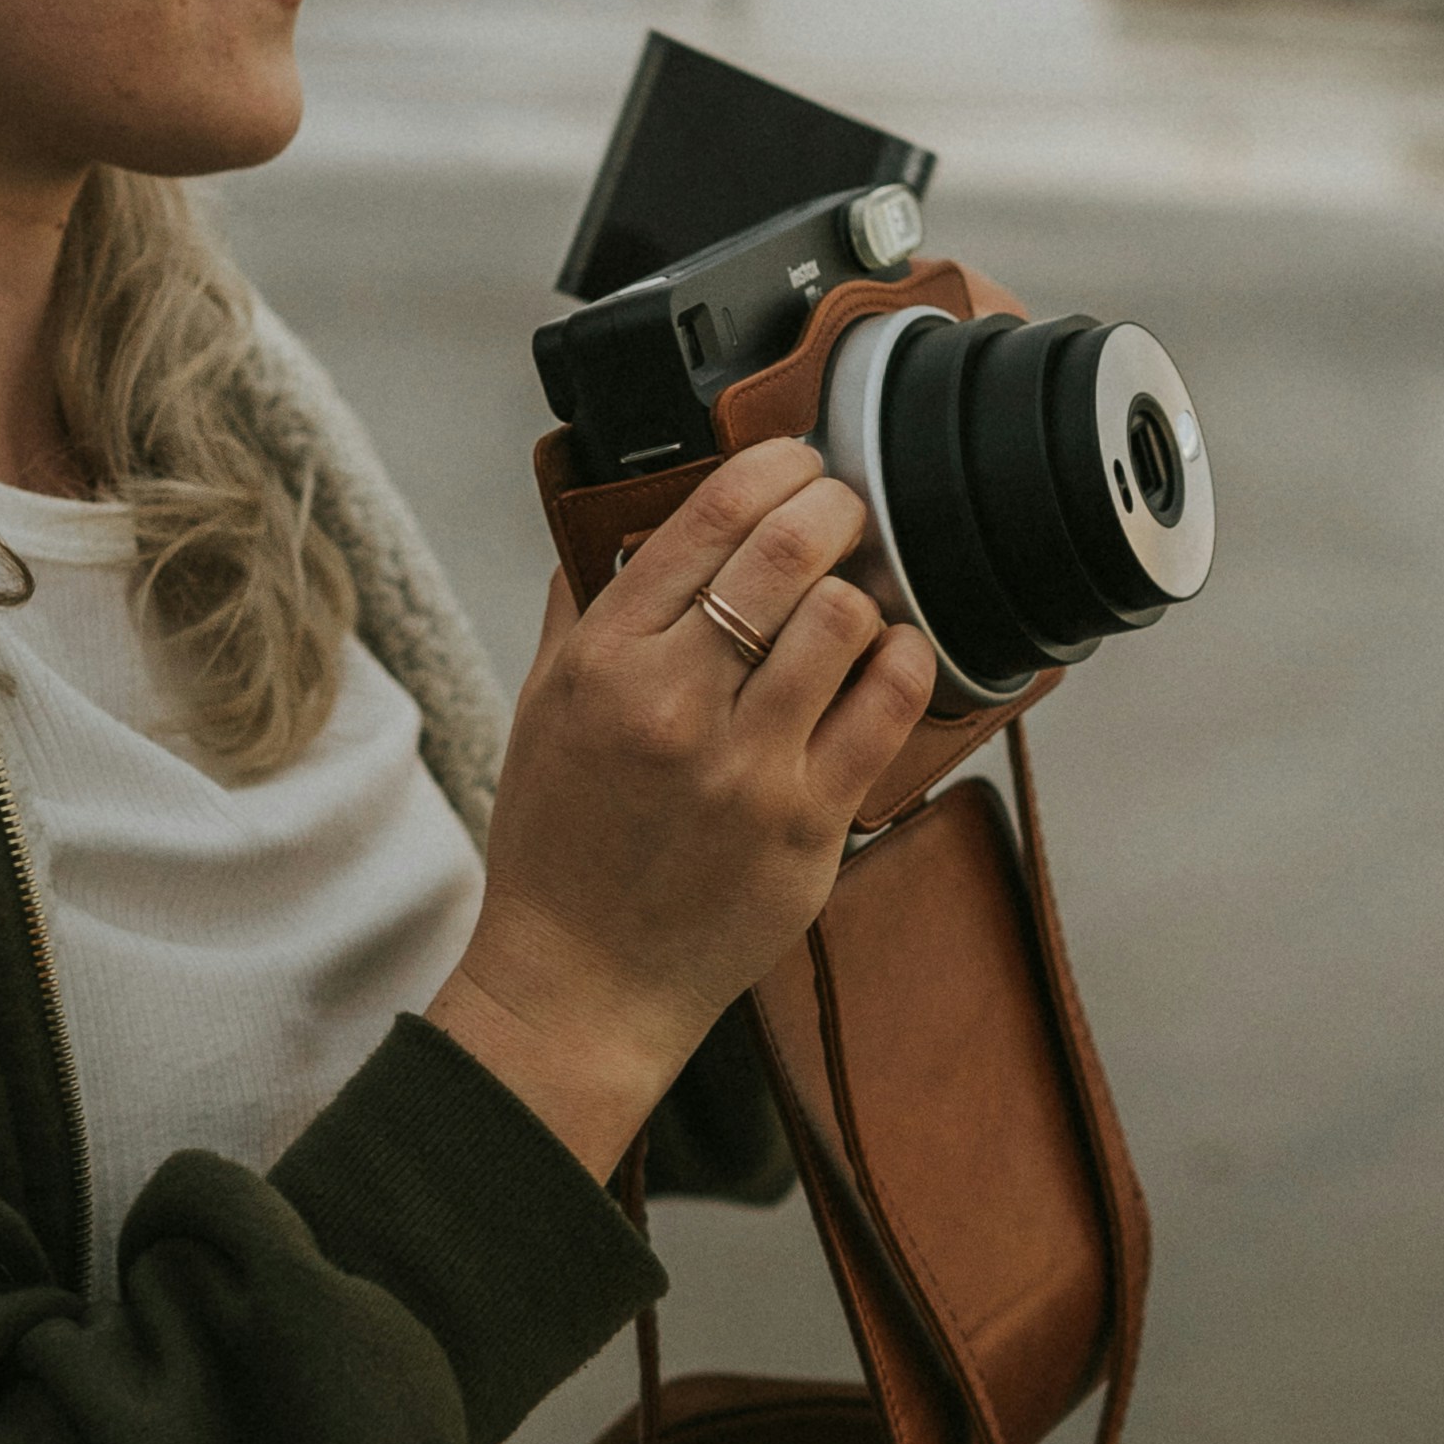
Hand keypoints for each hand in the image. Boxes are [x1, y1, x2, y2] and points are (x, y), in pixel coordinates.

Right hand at [423, 444, 935, 1177]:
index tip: (799, 462)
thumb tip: (611, 522)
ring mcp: (745, 768)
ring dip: (866, 589)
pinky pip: (889, 706)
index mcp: (602, 663)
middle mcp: (672, 705)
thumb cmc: (561, 845)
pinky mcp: (807, 824)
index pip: (707, 518)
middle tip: (846, 508)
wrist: (580, 981)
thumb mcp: (539, 709)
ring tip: (858, 598)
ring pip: (846, 619)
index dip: (775, 466)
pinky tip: (892, 657)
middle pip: (788, 551)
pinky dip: (904, 661)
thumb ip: (580, 609)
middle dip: (835, 505)